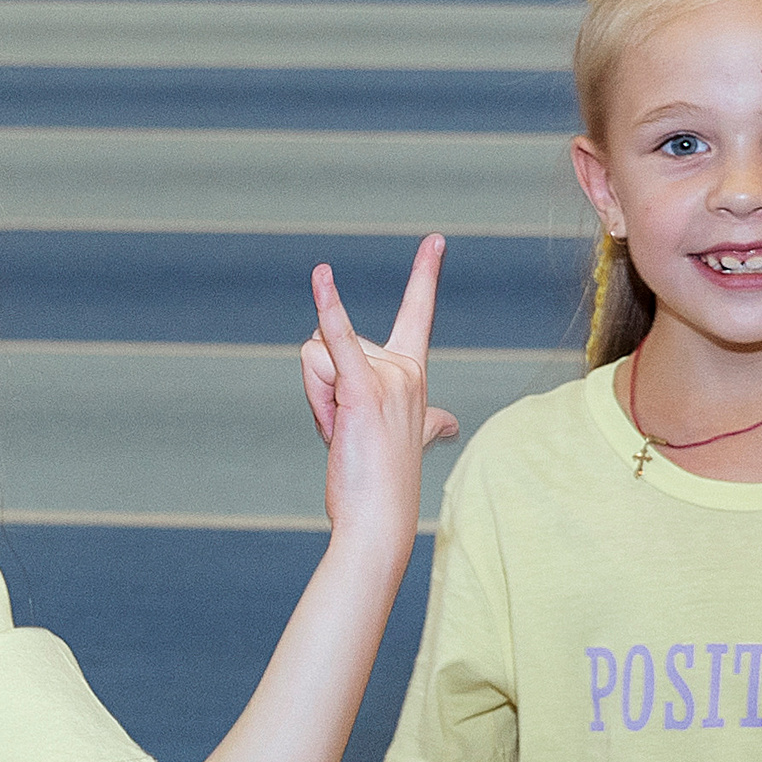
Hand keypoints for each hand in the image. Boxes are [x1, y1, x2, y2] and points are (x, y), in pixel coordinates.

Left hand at [300, 243, 456, 555]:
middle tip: (344, 433)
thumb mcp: (395, 434)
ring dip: (313, 400)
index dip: (424, 274)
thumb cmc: (383, 483)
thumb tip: (448, 424)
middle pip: (328, 344)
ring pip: (315, 356)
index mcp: (412, 372)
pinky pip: (337, 341)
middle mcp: (406, 368)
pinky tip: (322, 275)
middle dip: (319, 390)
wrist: (379, 521)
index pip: (417, 311)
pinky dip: (329, 308)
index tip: (435, 239)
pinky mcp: (364, 391)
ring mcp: (389, 378)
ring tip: (340, 436)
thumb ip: (426, 420)